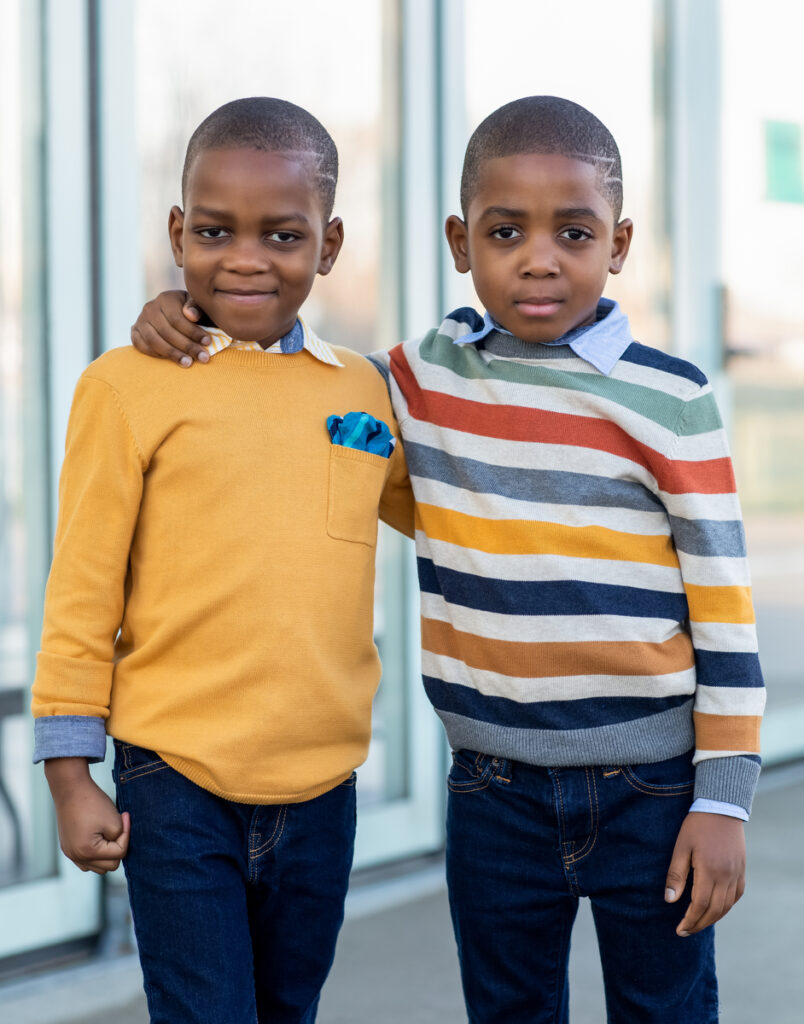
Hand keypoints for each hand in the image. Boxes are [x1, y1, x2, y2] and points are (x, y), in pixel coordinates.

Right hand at [45, 758, 130, 873]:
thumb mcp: (114, 821)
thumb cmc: (93, 803)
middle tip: (117, 827)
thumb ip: (120, 838)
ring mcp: (70, 854)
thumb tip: (119, 848)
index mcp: (87, 852)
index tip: (125, 817)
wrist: (71, 789)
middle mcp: (76, 857)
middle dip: (117, 847)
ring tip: (108, 834)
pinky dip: (95, 854)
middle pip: (109, 866)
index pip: (119, 854)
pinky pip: (86, 861)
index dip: (126, 835)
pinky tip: (99, 838)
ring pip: (97, 866)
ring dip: (107, 854)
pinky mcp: (68, 847)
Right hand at [130, 290, 211, 366]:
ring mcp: (140, 320)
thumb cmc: (192, 314)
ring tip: (188, 363)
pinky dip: (156, 354)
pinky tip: (172, 361)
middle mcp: (150, 308)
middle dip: (187, 346)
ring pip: (154, 340)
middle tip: (203, 357)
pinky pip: (141, 346)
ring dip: (172, 354)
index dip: (193, 332)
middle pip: (166, 331)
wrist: (176, 318)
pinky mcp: (135, 332)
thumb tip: (191, 316)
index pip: (177, 318)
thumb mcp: (198, 307)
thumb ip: (197, 308)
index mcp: (166, 298)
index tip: (208, 342)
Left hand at [664, 812, 745, 935]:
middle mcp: (726, 876)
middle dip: (699, 924)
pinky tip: (716, 908)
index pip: (700, 905)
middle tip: (685, 931)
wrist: (721, 808)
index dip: (690, 920)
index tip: (679, 929)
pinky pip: (736, 895)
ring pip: (727, 906)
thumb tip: (670, 900)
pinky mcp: (742, 870)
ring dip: (712, 918)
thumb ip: (676, 874)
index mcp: (709, 871)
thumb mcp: (681, 847)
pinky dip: (726, 906)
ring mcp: (737, 874)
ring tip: (698, 923)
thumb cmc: (696, 825)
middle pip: (714, 910)